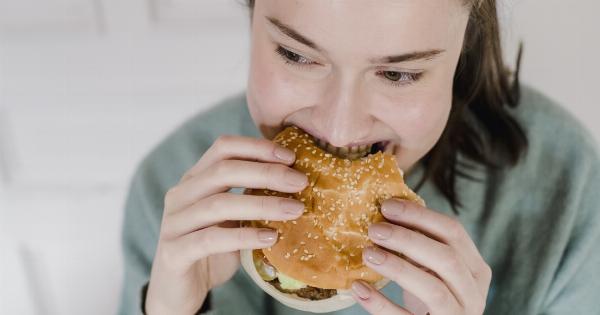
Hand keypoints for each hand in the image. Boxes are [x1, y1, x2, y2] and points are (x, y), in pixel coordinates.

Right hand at [145, 135, 307, 313]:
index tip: (291, 157)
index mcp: (194, 179)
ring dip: (262, 205)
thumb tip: (296, 181)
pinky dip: (244, 236)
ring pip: (219, 204)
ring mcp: (174, 223)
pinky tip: (270, 238)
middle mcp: (180, 195)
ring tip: (295, 210)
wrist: (179, 290)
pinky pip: (211, 240)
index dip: (257, 147)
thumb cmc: (212, 250)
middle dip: (267, 173)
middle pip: (223, 170)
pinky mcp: (174, 252)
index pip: (223, 148)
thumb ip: (250, 197)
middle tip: (300, 182)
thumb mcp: (232, 218)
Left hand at [351, 199, 491, 314]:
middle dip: (408, 239)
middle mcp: (473, 293)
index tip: (387, 206)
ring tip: (367, 254)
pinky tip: (360, 287)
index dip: (420, 216)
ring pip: (434, 290)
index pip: (454, 233)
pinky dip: (381, 304)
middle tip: (374, 229)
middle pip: (447, 258)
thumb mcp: (433, 269)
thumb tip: (385, 210)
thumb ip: (420, 244)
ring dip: (398, 268)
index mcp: (475, 269)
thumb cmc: (432, 297)